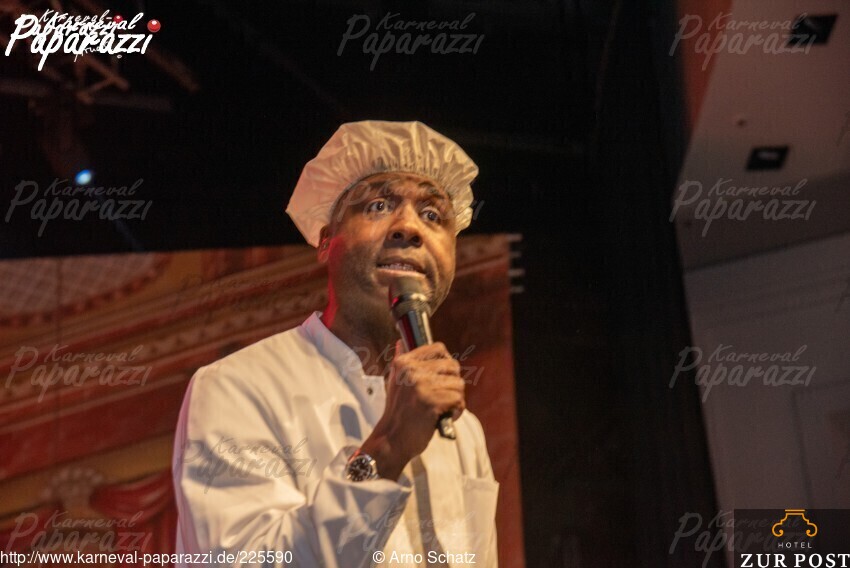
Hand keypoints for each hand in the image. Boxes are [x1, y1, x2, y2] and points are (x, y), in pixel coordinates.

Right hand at [359, 342, 464, 479]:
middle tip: (444, 397)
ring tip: (443, 409)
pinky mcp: (431, 402)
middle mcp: (412, 371)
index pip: (439, 348)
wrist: (391, 439)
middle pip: (452, 366)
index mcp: (404, 363)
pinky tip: (445, 416)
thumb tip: (401, 342)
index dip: (446, 362)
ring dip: (456, 399)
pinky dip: (457, 410)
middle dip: (453, 383)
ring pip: (458, 384)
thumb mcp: (395, 382)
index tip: (443, 376)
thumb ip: (402, 363)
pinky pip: (458, 399)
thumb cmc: (397, 412)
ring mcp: (422, 386)